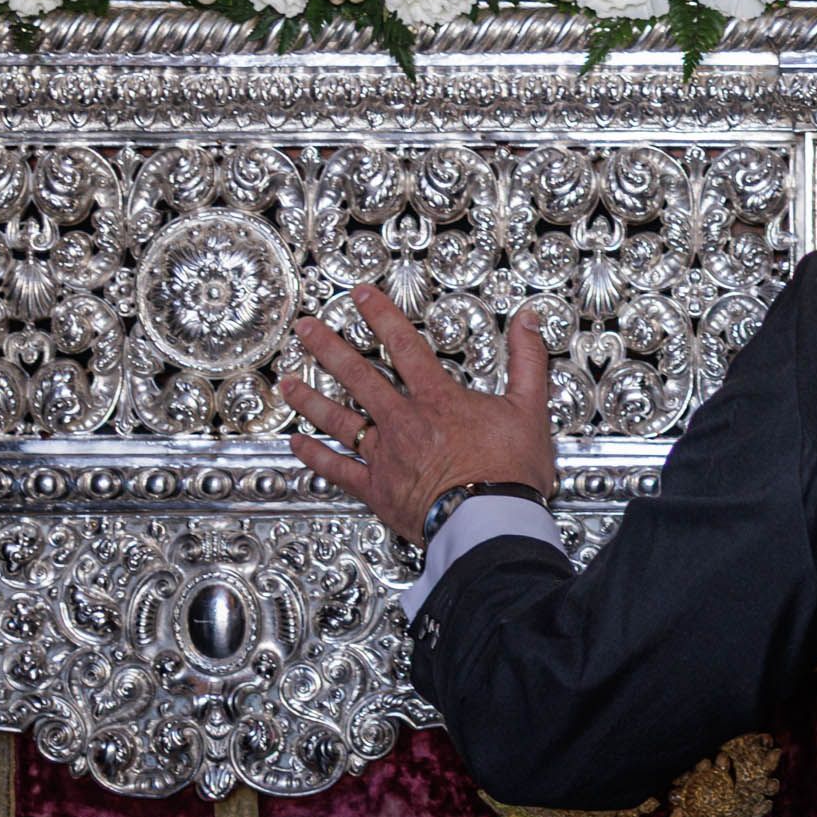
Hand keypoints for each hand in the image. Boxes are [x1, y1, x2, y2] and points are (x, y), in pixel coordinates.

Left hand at [282, 285, 557, 544]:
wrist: (489, 520)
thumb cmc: (508, 470)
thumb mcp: (529, 407)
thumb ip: (527, 360)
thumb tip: (528, 320)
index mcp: (437, 398)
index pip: (404, 344)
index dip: (381, 315)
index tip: (360, 296)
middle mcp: (403, 420)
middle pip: (358, 376)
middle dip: (328, 348)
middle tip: (305, 329)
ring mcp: (384, 455)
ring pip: (338, 420)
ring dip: (309, 398)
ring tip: (287, 382)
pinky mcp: (376, 488)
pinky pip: (337, 469)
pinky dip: (314, 456)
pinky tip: (296, 445)